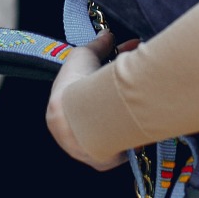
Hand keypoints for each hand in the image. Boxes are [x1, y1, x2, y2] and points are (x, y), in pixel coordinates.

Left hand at [45, 30, 124, 170]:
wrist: (81, 114)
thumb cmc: (79, 84)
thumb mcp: (85, 55)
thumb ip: (97, 46)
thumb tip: (108, 34)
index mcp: (59, 113)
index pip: (81, 102)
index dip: (97, 90)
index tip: (115, 81)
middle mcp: (70, 137)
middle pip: (94, 124)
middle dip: (111, 110)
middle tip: (130, 97)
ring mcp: (85, 151)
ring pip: (106, 140)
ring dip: (120, 128)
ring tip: (138, 112)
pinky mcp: (103, 162)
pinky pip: (118, 153)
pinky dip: (128, 144)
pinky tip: (139, 132)